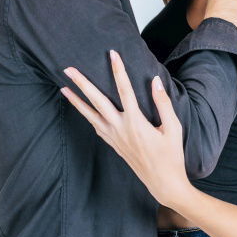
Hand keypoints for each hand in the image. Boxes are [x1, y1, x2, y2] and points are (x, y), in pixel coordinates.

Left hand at [61, 51, 188, 207]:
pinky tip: (82, 110)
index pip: (124, 89)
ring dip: (76, 101)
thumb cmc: (171, 156)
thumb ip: (163, 103)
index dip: (118, 70)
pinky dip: (87, 116)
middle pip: (96, 101)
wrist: (163, 183)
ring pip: (90, 115)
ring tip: (63, 88)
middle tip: (69, 69)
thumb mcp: (173, 127)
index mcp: (136, 122)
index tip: (112, 54)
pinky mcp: (113, 145)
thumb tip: (155, 81)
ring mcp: (114, 137)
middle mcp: (120, 128)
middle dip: (82, 83)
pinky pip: (96, 126)